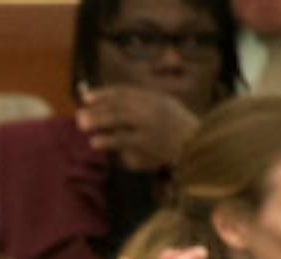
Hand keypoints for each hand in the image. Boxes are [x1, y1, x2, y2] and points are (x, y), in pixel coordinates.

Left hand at [76, 84, 197, 171]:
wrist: (200, 145)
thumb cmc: (179, 130)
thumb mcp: (166, 109)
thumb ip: (143, 106)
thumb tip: (113, 105)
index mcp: (155, 98)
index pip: (125, 91)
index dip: (104, 93)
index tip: (86, 97)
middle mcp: (153, 107)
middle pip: (120, 104)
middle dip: (98, 108)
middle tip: (79, 115)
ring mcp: (151, 124)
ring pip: (120, 118)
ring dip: (99, 120)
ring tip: (81, 125)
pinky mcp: (149, 142)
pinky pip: (124, 139)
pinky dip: (108, 140)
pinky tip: (94, 143)